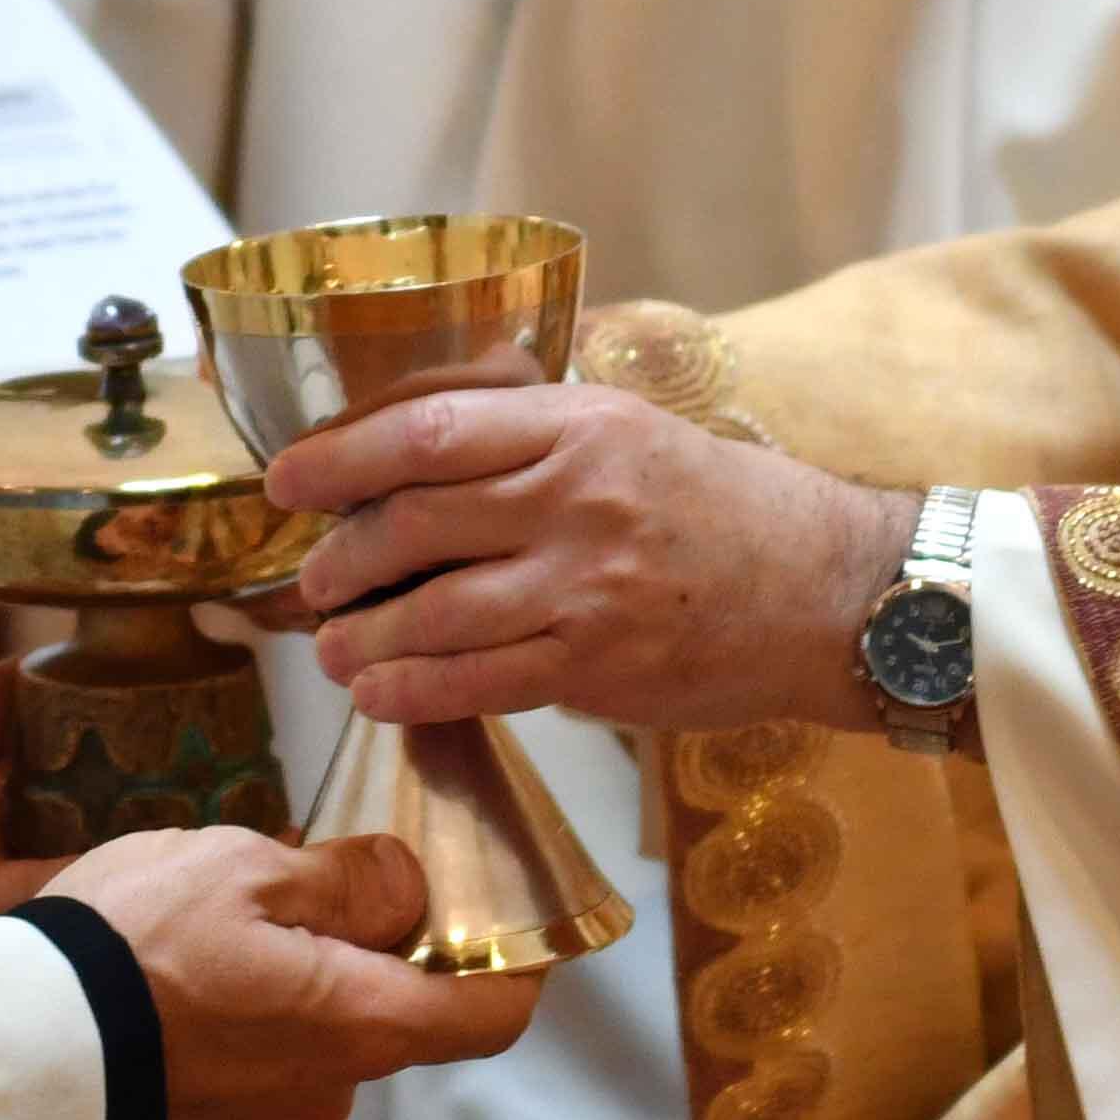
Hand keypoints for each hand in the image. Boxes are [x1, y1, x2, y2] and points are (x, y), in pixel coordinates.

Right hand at [45, 828, 540, 1119]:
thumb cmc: (134, 943)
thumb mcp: (250, 869)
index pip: (497, 1012)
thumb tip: (408, 887)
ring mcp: (274, 1104)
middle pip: (411, 1004)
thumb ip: (348, 878)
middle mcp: (335, 1082)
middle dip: (389, 932)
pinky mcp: (220, 1109)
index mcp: (364, 1024)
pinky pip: (277, 1038)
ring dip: (317, 955)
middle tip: (335, 859)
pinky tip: (204, 940)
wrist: (9, 1041)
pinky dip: (267, 988)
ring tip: (247, 893)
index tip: (494, 892)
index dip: (516, 951)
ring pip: (338, 1015)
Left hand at [264, 384, 910, 738]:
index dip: (339, 457)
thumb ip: (535, 429)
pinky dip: (413, 690)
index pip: (428, 431)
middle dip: (340, 560)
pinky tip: (380, 693)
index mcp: (579, 425)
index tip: (287, 480)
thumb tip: (420, 437)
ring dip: (362, 637)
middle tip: (314, 582)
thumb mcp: (633, 429)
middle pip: (413, 523)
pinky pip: (479, 681)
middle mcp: (577, 498)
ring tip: (334, 648)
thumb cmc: (728, 508)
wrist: (831, 591)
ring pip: (433, 612)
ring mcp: (588, 586)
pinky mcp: (599, 664)